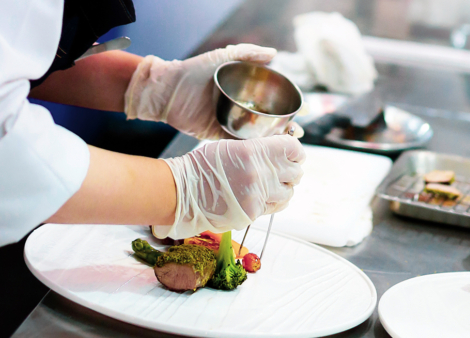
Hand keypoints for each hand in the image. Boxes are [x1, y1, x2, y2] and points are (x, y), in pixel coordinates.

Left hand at [124, 44, 303, 139]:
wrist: (166, 91)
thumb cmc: (192, 71)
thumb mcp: (220, 58)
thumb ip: (247, 53)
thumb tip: (274, 53)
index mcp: (244, 90)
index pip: (273, 99)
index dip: (290, 105)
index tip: (303, 110)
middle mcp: (241, 108)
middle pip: (271, 120)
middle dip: (287, 128)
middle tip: (297, 133)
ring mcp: (231, 123)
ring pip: (259, 135)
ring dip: (274, 142)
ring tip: (286, 145)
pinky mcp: (219, 136)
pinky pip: (240, 144)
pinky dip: (254, 150)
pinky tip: (266, 153)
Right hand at [152, 135, 305, 238]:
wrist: (182, 192)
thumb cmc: (201, 167)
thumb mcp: (230, 148)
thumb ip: (257, 150)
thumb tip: (277, 152)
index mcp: (254, 151)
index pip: (293, 149)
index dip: (296, 152)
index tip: (294, 155)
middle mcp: (260, 173)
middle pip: (296, 172)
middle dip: (292, 172)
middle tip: (285, 172)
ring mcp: (258, 195)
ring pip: (289, 193)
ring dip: (284, 189)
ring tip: (272, 187)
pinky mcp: (253, 213)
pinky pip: (274, 208)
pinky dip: (272, 203)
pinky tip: (263, 199)